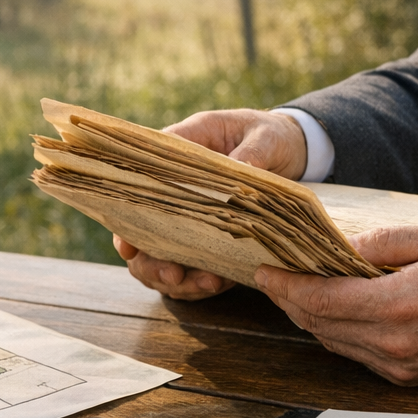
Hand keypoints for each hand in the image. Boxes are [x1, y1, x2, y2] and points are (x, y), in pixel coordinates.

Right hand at [115, 108, 307, 298]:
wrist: (290, 147)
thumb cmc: (268, 134)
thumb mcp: (264, 136)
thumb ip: (252, 154)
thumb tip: (241, 171)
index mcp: (177, 155)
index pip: (139, 188)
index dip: (128, 221)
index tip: (129, 248)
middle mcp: (175, 190)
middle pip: (143, 233)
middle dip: (152, 263)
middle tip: (175, 276)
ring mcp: (188, 216)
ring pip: (162, 256)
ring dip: (179, 279)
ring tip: (209, 284)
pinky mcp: (208, 236)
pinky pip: (192, 266)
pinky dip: (201, 282)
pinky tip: (220, 283)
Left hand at [252, 223, 417, 384]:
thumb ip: (382, 242)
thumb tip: (339, 248)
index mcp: (401, 306)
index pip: (322, 299)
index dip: (285, 286)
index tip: (263, 270)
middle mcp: (396, 344)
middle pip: (319, 324)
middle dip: (288, 300)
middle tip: (270, 275)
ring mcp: (401, 366)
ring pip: (333, 341)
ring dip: (308, 316)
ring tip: (293, 288)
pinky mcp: (408, 376)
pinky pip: (355, 353)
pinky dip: (335, 330)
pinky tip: (329, 307)